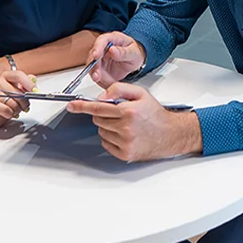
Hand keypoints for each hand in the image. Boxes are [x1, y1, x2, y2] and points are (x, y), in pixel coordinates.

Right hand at [0, 70, 34, 127]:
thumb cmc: (6, 100)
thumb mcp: (19, 91)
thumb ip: (26, 84)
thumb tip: (33, 79)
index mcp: (6, 76)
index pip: (19, 75)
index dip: (29, 84)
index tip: (36, 91)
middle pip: (18, 92)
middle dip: (24, 102)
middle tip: (25, 106)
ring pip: (13, 103)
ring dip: (17, 110)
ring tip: (15, 110)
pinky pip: (7, 110)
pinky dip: (11, 114)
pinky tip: (9, 113)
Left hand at [66, 83, 201, 161]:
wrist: (170, 134)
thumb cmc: (155, 114)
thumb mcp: (140, 93)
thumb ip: (119, 89)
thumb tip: (101, 96)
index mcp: (128, 111)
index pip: (98, 107)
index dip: (82, 106)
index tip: (72, 106)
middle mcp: (126, 128)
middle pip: (97, 119)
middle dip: (103, 114)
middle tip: (117, 113)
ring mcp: (125, 142)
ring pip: (101, 132)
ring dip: (108, 126)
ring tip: (124, 124)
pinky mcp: (125, 154)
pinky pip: (106, 144)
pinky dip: (111, 139)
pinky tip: (125, 135)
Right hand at [86, 32, 145, 88]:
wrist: (134, 61)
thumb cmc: (134, 52)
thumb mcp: (133, 52)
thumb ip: (123, 52)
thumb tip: (112, 50)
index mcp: (113, 38)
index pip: (102, 40)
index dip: (97, 48)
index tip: (96, 56)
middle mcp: (103, 47)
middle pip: (93, 54)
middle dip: (94, 66)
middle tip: (98, 76)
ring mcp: (100, 57)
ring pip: (92, 65)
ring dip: (95, 74)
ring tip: (102, 81)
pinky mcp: (99, 67)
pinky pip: (96, 74)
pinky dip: (100, 80)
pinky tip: (106, 83)